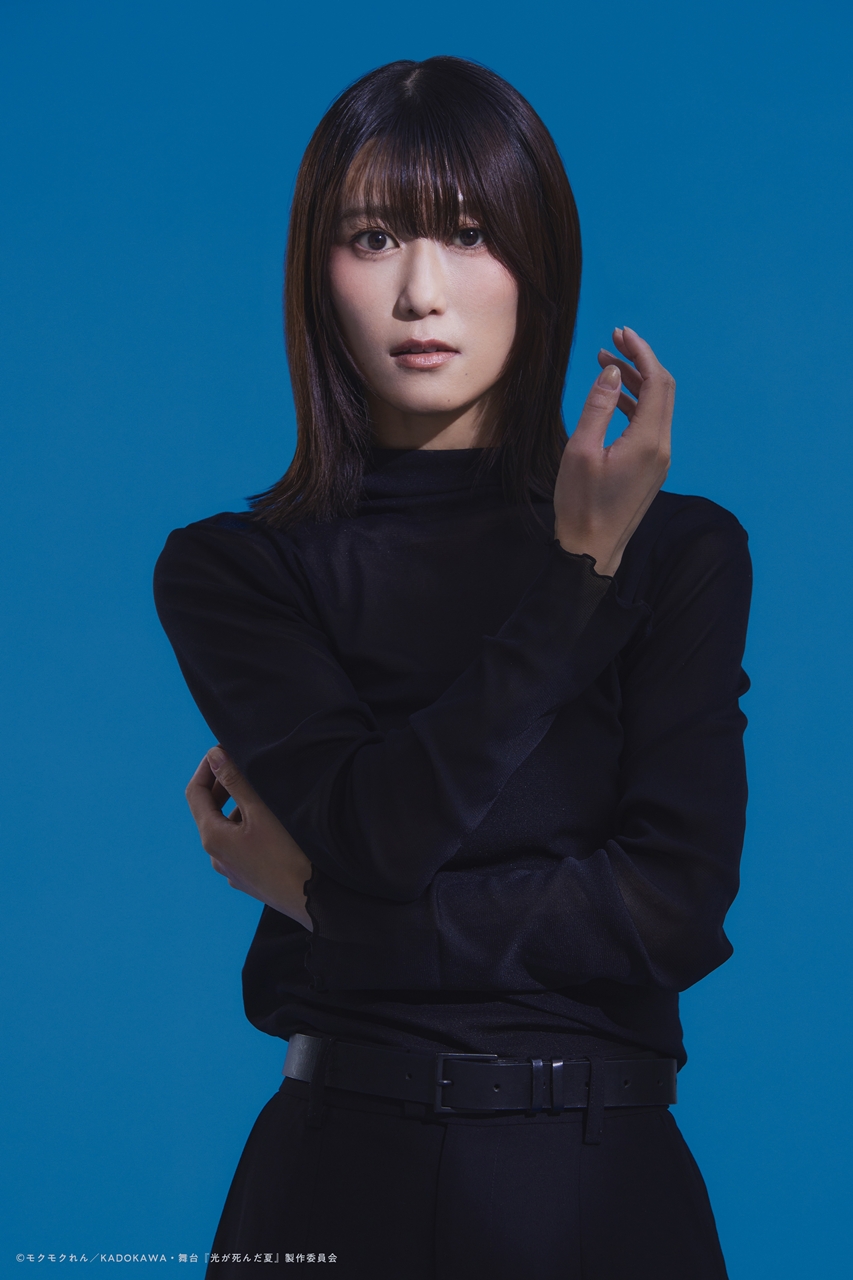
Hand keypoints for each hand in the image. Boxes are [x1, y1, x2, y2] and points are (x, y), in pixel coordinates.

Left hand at [185, 747, 313, 929]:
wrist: (312, 900)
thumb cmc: (288, 853)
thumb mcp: (260, 811)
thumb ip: (235, 780)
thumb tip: (214, 755)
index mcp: (212, 837)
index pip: (195, 792)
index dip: (207, 767)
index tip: (222, 750)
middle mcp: (216, 856)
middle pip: (208, 811)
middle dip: (222, 785)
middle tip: (242, 764)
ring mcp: (231, 870)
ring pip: (226, 829)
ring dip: (236, 806)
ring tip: (261, 792)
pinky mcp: (247, 878)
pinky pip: (239, 846)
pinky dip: (247, 827)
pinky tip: (270, 824)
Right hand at [554, 327, 672, 576]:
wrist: (592, 551)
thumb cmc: (581, 504)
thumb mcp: (581, 451)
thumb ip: (599, 407)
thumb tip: (613, 372)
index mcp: (648, 441)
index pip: (656, 382)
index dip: (641, 352)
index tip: (621, 333)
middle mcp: (662, 448)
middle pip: (663, 390)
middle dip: (641, 362)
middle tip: (613, 342)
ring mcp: (660, 460)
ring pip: (658, 408)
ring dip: (636, 383)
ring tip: (607, 365)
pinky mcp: (652, 469)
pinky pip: (652, 426)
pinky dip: (636, 405)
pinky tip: (615, 398)